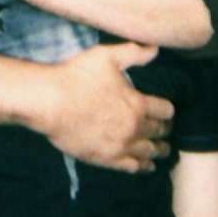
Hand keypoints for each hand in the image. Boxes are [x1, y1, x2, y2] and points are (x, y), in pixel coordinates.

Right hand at [34, 42, 173, 172]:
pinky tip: (146, 165)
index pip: (164, 110)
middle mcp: (134, 127)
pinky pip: (131, 167)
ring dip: (159, 150)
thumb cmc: (77, 76)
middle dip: (165, 129)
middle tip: (167, 129)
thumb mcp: (107, 56)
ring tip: (163, 150)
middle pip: (159, 131)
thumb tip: (156, 49)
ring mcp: (120, 145)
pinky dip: (143, 166)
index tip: (168, 110)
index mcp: (137, 103)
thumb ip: (134, 52)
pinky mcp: (105, 159)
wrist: (50, 102)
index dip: (168, 109)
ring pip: (148, 151)